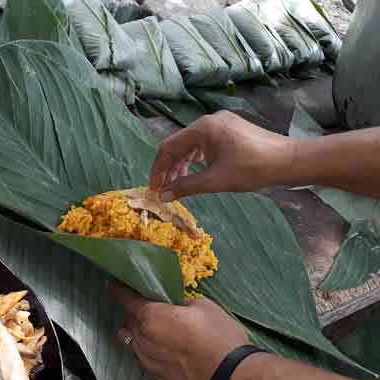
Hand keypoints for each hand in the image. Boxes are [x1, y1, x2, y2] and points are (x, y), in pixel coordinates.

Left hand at [109, 281, 248, 379]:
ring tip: (150, 329)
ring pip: (131, 340)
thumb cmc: (219, 338)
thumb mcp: (204, 306)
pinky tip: (159, 349)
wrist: (230, 376)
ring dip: (136, 332)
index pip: (126, 299)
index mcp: (151, 316)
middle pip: (128, 319)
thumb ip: (182, 303)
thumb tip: (177, 305)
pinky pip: (142, 358)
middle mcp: (142, 338)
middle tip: (144, 305)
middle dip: (132, 310)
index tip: (114, 284)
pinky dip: (145, 350)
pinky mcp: (155, 376)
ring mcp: (146, 359)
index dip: (119, 289)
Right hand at [150, 111, 296, 198]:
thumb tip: (163, 196)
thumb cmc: (251, 169)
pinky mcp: (231, 129)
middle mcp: (209, 121)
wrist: (288, 161)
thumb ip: (185, 186)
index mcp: (202, 128)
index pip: (168, 147)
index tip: (154, 188)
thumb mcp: (215, 181)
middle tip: (164, 189)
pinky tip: (196, 171)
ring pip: (191, 144)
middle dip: (169, 168)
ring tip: (178, 184)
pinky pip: (205, 143)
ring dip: (182, 164)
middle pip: (179, 144)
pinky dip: (196, 158)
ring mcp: (221, 123)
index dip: (158, 169)